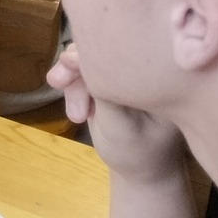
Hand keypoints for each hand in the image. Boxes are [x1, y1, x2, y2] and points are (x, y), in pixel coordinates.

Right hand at [48, 46, 186, 183]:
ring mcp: (124, 73)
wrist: (138, 171)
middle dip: (77, 69)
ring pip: (85, 59)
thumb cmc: (137, 152)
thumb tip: (73, 55)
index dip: (91, 51)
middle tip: (60, 86)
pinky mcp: (108, 80)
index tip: (69, 64)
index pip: (122, 46)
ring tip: (76, 116)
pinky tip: (76, 111)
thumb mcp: (120, 125)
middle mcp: (142, 67)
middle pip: (100, 48)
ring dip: (71, 83)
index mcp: (158, 73)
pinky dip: (71, 88)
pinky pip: (81, 71)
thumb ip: (101, 91)